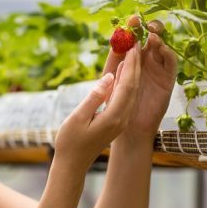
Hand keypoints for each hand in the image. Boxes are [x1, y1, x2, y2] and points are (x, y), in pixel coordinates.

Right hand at [53, 45, 141, 172]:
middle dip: (135, 64)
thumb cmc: (70, 142)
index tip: (133, 46)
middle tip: (136, 42)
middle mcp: (121, 118)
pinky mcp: (116, 120)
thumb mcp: (78, 118)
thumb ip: (94, 97)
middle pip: (132, 86)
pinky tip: (123, 71)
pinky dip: (126, 81)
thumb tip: (108, 78)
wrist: (72, 164)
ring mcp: (120, 120)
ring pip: (130, 91)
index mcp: (114, 117)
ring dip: (132, 71)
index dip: (131, 65)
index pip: (127, 86)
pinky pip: (125, 97)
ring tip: (132, 51)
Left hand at [103, 16, 177, 145]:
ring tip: (151, 35)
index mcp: (131, 57)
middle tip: (145, 24)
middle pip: (152, 36)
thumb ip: (115, 58)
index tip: (132, 18)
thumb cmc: (116, 102)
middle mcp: (146, 60)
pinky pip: (171, 64)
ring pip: (162, 47)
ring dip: (158, 38)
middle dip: (149, 27)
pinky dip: (167, 53)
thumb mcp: (112, 77)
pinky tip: (161, 48)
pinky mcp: (167, 80)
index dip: (134, 27)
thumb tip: (118, 36)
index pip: (134, 36)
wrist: (127, 127)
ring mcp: (158, 68)